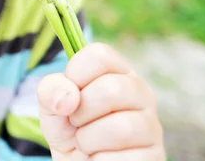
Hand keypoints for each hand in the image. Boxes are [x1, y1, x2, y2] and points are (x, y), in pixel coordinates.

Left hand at [37, 43, 164, 159]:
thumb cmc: (69, 132)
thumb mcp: (51, 108)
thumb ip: (50, 91)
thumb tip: (68, 96)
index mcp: (116, 72)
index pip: (100, 54)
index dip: (75, 73)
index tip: (69, 93)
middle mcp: (140, 93)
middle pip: (112, 89)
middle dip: (81, 111)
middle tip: (76, 123)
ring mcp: (152, 126)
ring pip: (121, 127)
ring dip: (88, 140)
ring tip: (87, 144)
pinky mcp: (154, 156)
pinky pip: (123, 158)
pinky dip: (99, 160)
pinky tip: (100, 158)